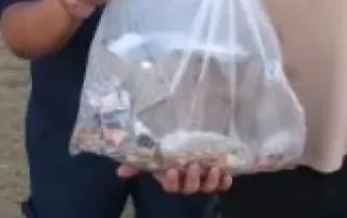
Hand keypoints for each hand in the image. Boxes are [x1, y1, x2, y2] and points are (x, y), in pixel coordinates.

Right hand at [117, 163, 232, 193]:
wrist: (185, 159)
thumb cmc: (166, 160)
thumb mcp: (151, 162)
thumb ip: (136, 166)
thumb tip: (120, 171)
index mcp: (171, 181)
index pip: (170, 187)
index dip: (172, 181)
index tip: (171, 170)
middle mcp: (187, 185)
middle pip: (190, 188)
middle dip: (193, 178)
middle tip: (195, 165)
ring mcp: (202, 184)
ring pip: (207, 187)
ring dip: (212, 179)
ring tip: (215, 168)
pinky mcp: (215, 181)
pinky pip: (222, 185)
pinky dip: (225, 181)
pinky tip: (226, 173)